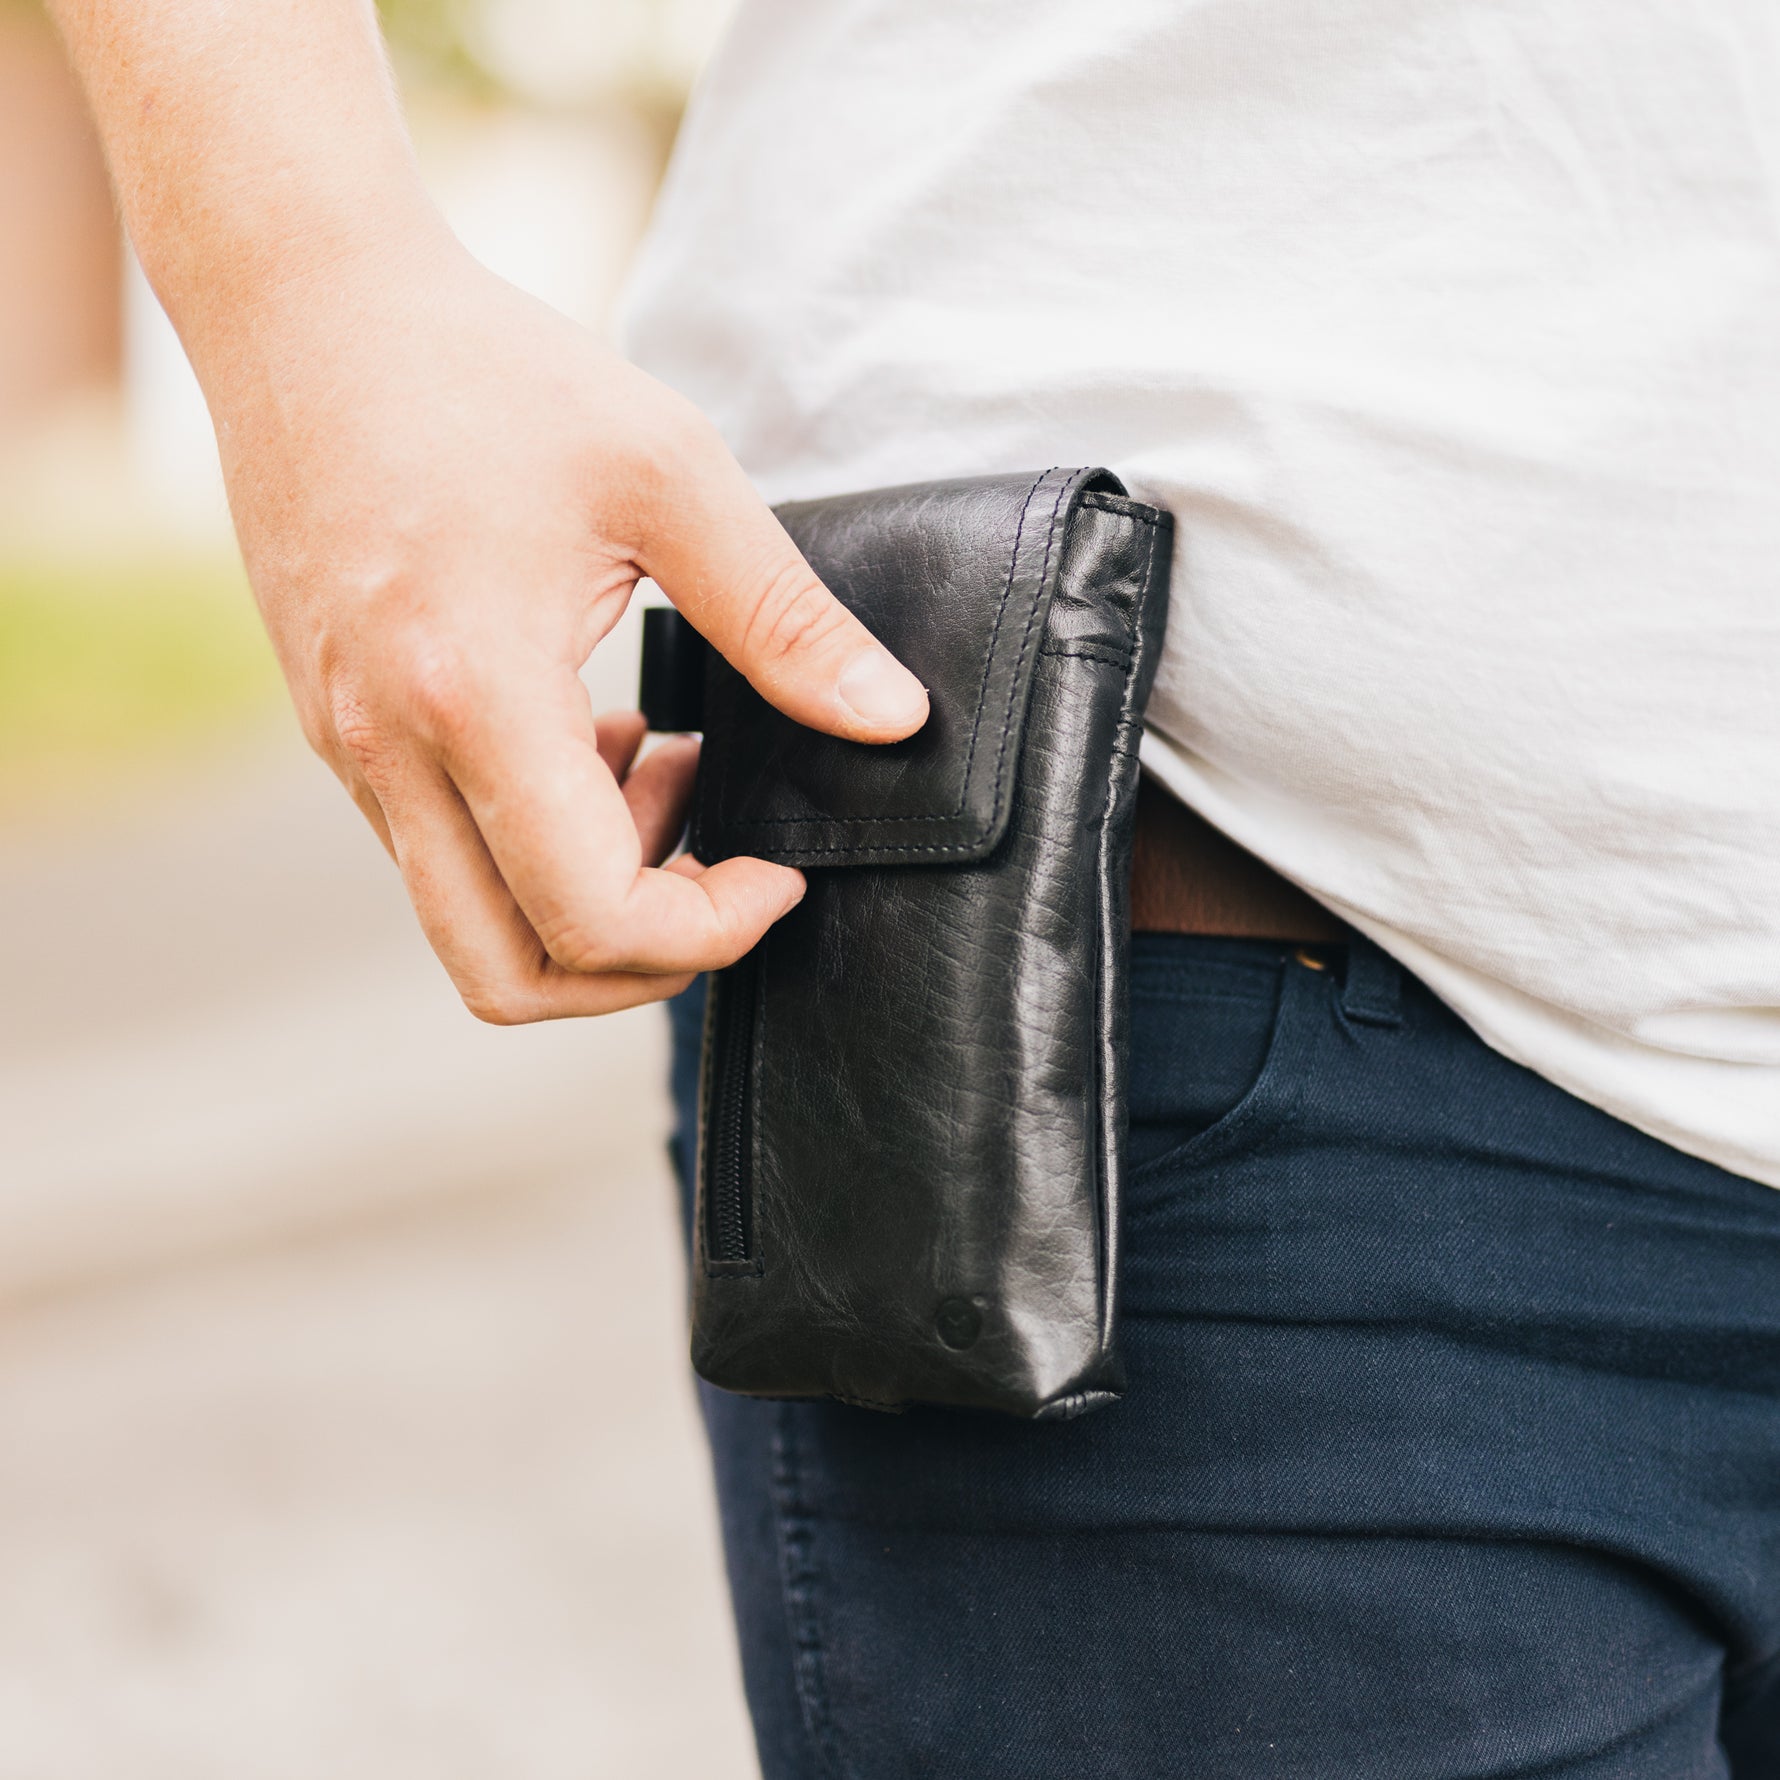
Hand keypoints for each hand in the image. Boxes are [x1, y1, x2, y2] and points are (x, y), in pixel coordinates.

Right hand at [212, 239, 927, 1021]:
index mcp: (476, 694)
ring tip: (665, 767)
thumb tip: (893, 721)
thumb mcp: (668, 475)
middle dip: (641, 965)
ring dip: (588, 896)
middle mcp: (391, 751)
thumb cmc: (488, 371)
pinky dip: (533, 843)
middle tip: (724, 871)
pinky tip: (596, 737)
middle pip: (509, 979)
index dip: (711, 933)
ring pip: (469, 927)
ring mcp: (351, 752)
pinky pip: (440, 854)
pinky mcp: (340, 733)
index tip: (781, 872)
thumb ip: (787, 618)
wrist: (306, 308)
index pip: (594, 919)